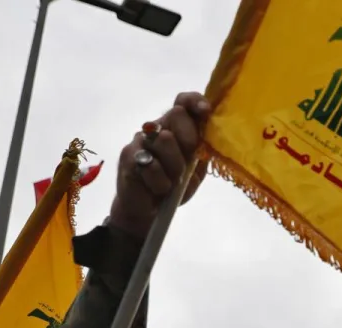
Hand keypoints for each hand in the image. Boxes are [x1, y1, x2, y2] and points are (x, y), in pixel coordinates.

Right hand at [109, 93, 212, 238]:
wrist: (147, 212)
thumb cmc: (173, 187)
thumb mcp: (195, 170)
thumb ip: (203, 150)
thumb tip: (213, 133)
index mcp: (174, 128)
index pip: (183, 102)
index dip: (195, 102)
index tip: (206, 112)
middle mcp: (156, 128)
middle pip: (176, 114)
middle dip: (188, 139)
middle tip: (187, 162)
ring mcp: (140, 141)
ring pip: (164, 139)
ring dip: (175, 167)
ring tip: (171, 183)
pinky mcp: (128, 156)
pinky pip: (151, 164)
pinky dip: (160, 181)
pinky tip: (157, 189)